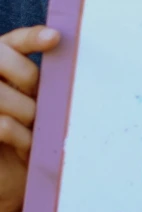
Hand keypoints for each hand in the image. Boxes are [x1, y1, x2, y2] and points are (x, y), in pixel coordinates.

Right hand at [0, 26, 59, 211]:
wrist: (12, 175)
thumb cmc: (30, 131)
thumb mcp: (40, 101)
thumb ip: (48, 77)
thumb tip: (66, 51)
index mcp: (2, 61)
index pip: (15, 40)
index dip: (32, 37)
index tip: (55, 37)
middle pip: (2, 59)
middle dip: (28, 77)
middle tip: (39, 98)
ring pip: (1, 94)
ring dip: (27, 112)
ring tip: (34, 127)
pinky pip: (3, 126)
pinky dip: (20, 137)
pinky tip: (25, 146)